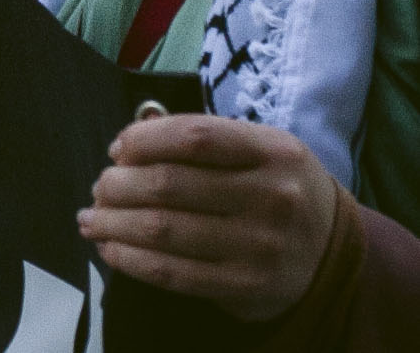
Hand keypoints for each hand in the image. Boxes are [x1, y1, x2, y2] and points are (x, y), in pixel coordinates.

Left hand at [80, 115, 339, 321]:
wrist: (334, 249)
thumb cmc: (275, 185)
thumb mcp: (256, 147)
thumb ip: (199, 138)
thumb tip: (127, 143)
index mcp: (273, 151)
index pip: (193, 136)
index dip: (143, 140)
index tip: (116, 150)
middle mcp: (272, 198)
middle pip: (170, 185)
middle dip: (118, 186)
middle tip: (98, 188)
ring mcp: (261, 247)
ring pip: (165, 230)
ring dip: (114, 223)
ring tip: (90, 219)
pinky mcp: (248, 288)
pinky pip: (176, 274)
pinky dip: (133, 260)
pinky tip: (111, 250)